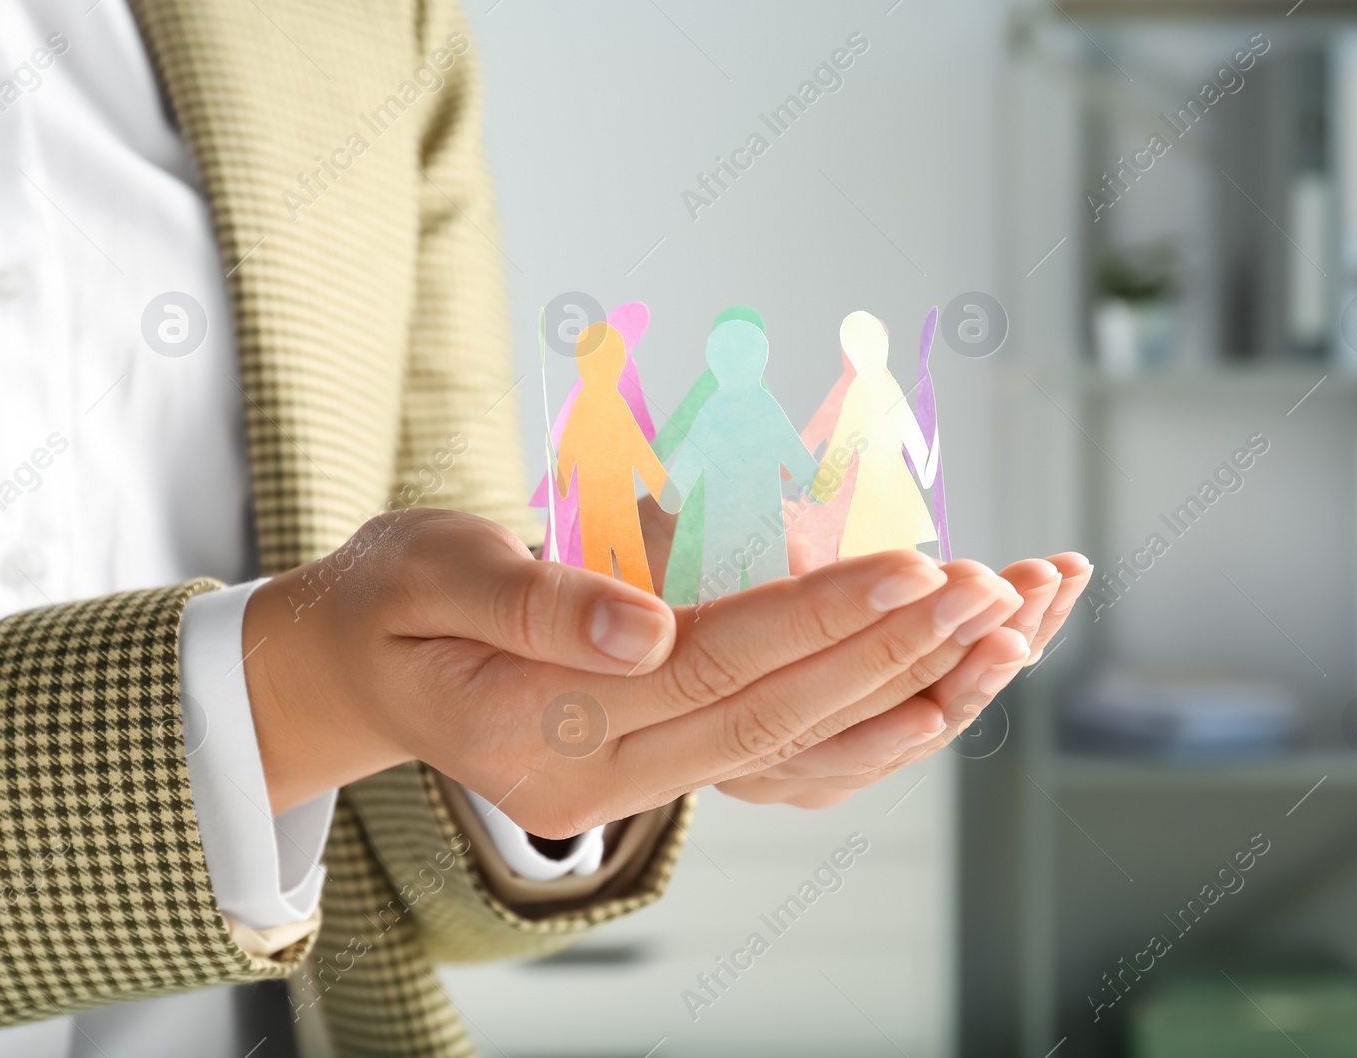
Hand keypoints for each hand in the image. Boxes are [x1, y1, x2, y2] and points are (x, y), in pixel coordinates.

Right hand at [241, 509, 1020, 833]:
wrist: (362, 666)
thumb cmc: (392, 597)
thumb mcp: (434, 568)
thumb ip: (535, 602)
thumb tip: (649, 630)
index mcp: (533, 722)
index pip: (707, 666)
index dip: (816, 617)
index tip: (914, 565)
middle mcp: (592, 781)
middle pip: (768, 717)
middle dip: (887, 651)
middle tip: (990, 594)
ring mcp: (627, 792)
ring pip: (787, 750)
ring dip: (897, 693)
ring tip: (994, 637)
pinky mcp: (654, 774)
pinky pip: (775, 760)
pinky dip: (859, 725)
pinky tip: (930, 688)